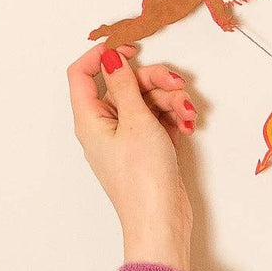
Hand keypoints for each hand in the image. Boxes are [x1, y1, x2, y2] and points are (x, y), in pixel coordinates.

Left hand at [68, 43, 196, 270]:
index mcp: (90, 118)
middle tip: (176, 85)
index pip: (82, 74)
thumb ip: (124, 84)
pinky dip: (174, 117)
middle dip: (154, 79)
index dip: (104, 56)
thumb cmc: (142, 178)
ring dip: (171, 99)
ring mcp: (127, 137)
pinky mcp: (147, 147)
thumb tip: (110, 57)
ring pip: (147, 99)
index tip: (131, 49)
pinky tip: (188, 125)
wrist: (160, 221)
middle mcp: (105, 125)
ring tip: (187, 114)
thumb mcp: (135, 122)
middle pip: (125, 83)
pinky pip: (159, 118)